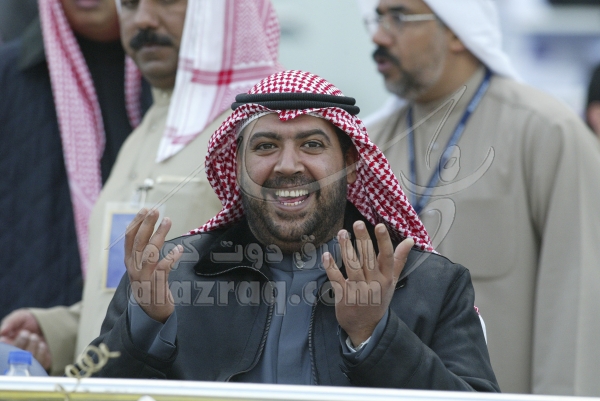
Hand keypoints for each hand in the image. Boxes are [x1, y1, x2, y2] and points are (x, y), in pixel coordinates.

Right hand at [0, 309, 51, 369]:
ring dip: (32, 346)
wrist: (50, 323)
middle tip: (26, 333)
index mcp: (7, 345)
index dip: (5, 345)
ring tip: (34, 337)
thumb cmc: (31, 320)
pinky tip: (42, 345)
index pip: (3, 350)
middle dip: (20, 343)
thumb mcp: (20, 317)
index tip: (8, 338)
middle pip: (14, 357)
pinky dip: (41, 352)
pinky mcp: (40, 364)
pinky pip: (40, 363)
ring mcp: (28, 361)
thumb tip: (2, 331)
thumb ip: (10, 322)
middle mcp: (16, 355)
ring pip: (27, 360)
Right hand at [125, 208, 183, 322]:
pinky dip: (172, 256)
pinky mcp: (155, 284)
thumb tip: (150, 231)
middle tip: (155, 210)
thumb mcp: (142, 268)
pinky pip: (164, 266)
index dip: (136, 223)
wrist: (152, 313)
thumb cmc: (150, 285)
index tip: (144, 210)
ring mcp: (144, 276)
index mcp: (130, 262)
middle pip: (138, 242)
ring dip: (159, 234)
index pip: (129, 239)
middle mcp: (134, 268)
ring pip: (150, 251)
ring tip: (168, 220)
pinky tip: (179, 248)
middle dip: (146, 224)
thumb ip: (144, 252)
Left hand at [323, 221, 413, 346]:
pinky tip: (327, 255)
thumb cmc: (379, 299)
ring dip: (346, 248)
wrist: (366, 327)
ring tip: (342, 233)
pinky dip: (331, 267)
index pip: (387, 256)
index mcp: (387, 278)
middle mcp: (374, 283)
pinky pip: (336, 279)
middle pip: (368, 258)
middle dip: (363, 240)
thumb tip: (410, 240)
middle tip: (357, 223)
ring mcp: (359, 290)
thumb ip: (399, 259)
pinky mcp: (345, 296)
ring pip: (352, 266)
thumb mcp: (392, 281)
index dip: (383, 241)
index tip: (379, 226)